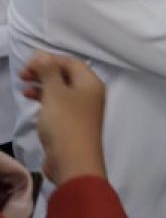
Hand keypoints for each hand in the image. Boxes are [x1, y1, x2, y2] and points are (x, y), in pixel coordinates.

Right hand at [19, 52, 106, 184]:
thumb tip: (42, 54)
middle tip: (23, 75)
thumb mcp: (55, 94)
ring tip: (24, 87)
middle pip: (66, 75)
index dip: (49, 60)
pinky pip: (59, 105)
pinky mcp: (72, 124)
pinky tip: (31, 100)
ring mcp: (83, 110)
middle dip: (45, 72)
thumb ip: (48, 72)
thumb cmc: (65, 124)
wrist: (74, 162)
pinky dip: (45, 100)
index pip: (71, 62)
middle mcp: (90, 94)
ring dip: (43, 86)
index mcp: (91, 83)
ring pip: (61, 90)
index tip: (27, 65)